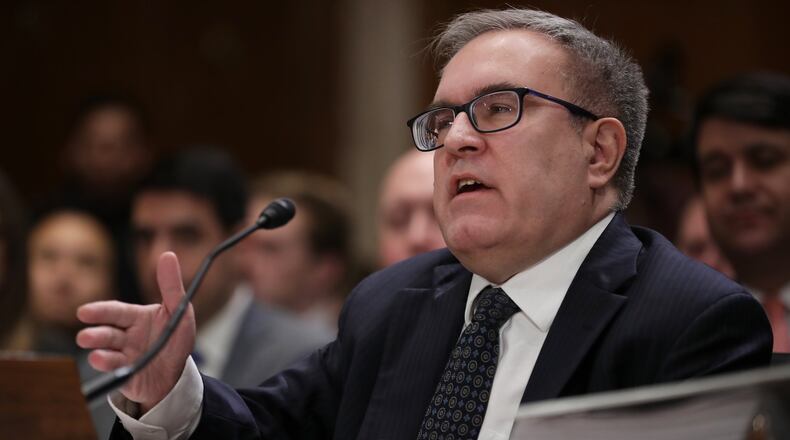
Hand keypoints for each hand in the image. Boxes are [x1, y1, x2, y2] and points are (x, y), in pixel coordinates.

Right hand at [77, 252, 195, 411]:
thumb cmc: (175, 340)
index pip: (116, 312)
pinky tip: (102, 362)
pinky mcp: (125, 375)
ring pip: (105, 351)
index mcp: (136, 318)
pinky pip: (114, 371)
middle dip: (94, 334)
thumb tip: (168, 255)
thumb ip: (171, 286)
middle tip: (84, 337)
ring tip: (95, 353)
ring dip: (98, 352)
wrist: (176, 375)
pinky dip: (107, 367)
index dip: (100, 312)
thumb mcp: (179, 311)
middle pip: (107, 332)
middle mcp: (126, 336)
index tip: (84, 312)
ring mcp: (123, 355)